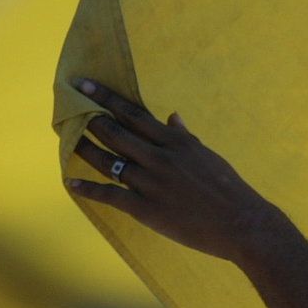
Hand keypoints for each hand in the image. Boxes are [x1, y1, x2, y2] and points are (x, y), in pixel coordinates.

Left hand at [68, 79, 287, 262]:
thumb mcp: (208, 156)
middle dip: (88, 117)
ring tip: (66, 137)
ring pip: (107, 161)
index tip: (86, 85)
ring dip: (84, 148)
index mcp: (176, 142)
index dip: (107, 98)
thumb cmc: (229, 189)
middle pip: (114, 132)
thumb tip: (171, 117)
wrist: (241, 223)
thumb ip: (185, 137)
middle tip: (68, 106)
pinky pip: (109, 195)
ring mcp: (150, 183)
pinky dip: (88, 188)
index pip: (133, 114)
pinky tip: (71, 182)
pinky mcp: (145, 208)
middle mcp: (159, 158)